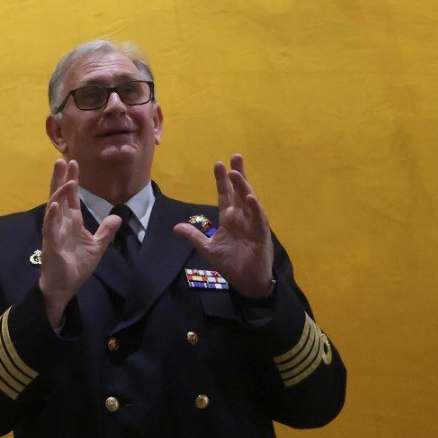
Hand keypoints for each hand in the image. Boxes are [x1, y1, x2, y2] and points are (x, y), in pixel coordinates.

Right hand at [38, 158, 121, 326]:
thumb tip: (117, 216)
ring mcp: (54, 231)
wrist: (65, 285)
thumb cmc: (77, 265)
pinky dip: (52, 216)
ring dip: (59, 193)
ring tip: (66, 180)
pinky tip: (54, 205)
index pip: (72, 196)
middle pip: (59, 195)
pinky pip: (50, 227)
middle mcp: (61, 222)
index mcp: (72, 221)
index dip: (72, 179)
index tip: (73, 163)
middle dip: (60, 178)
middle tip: (61, 160)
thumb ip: (105, 231)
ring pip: (54, 207)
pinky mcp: (50, 243)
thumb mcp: (97, 246)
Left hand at [174, 153, 273, 298]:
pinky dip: (255, 208)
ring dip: (244, 187)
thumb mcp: (208, 249)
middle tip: (235, 156)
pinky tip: (250, 198)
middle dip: (238, 174)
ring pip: (249, 201)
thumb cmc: (231, 264)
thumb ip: (194, 236)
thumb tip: (176, 227)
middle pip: (240, 191)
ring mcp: (253, 224)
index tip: (218, 163)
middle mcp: (242, 217)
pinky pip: (259, 218)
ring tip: (236, 173)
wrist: (246, 282)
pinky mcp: (262, 234)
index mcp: (230, 218)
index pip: (225, 194)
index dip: (222, 180)